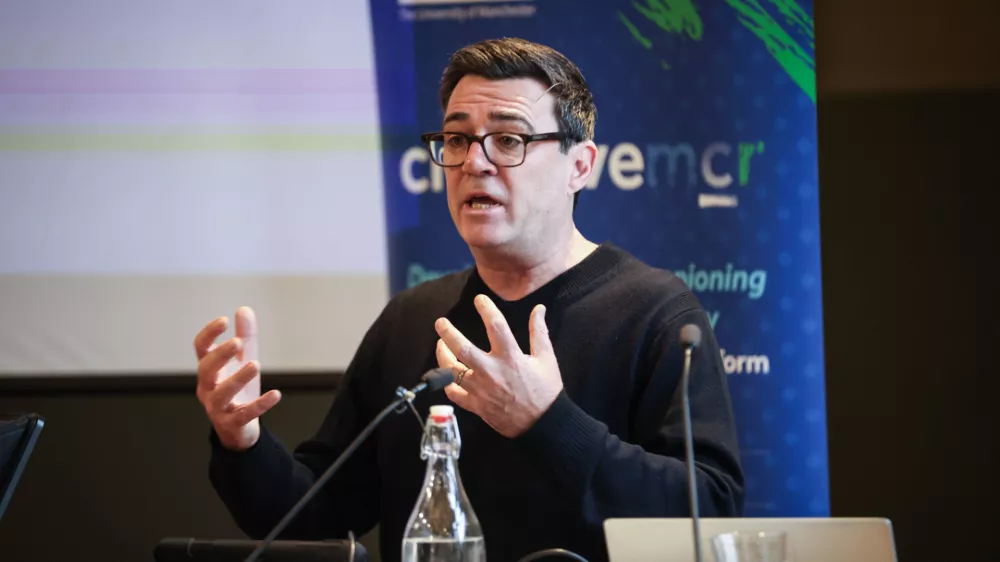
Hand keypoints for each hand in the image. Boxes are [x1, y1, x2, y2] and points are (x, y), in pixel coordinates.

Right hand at [194, 306, 280, 450]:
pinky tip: (276, 394)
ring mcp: (217, 408)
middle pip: (206, 369)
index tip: (223, 320)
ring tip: (255, 364)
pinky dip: (260, 405)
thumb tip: (244, 309)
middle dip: (220, 355)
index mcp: (208, 371)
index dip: (209, 334)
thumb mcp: (242, 361)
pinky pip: (245, 414)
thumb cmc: (238, 390)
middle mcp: (208, 388)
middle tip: (237, 342)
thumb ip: (245, 337)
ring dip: (238, 378)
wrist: (238, 429)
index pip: (201, 349)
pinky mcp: (233, 423)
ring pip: (222, 394)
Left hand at [434, 295, 562, 437]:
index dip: (486, 309)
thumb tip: (539, 308)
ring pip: (452, 371)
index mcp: (510, 357)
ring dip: (442, 356)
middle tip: (440, 322)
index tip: (479, 299)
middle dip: (447, 333)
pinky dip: (448, 385)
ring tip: (440, 345)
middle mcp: (491, 371)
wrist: (543, 424)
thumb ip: (539, 332)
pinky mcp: (476, 405)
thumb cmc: (546, 391)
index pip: (495, 326)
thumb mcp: (546, 359)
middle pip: (462, 348)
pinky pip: (454, 394)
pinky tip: (446, 375)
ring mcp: (481, 390)